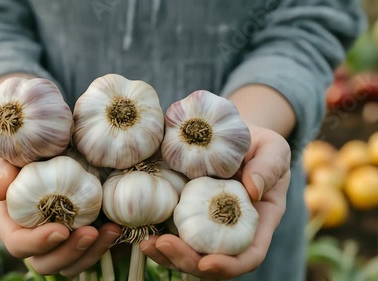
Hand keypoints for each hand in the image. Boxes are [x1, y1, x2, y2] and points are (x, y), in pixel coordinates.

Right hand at [0, 134, 120, 276]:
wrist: (29, 142)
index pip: (18, 243)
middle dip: (69, 253)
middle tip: (90, 233)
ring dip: (91, 252)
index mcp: (8, 220)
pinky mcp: (75, 227)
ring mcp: (54, 233)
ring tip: (110, 231)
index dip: (37, 243)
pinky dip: (103, 243)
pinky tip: (115, 225)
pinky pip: (88, 248)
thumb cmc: (7, 148)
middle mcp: (30, 233)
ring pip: (69, 262)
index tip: (60, 230)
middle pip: (45, 262)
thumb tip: (2, 189)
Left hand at [140, 125, 290, 279]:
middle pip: (211, 260)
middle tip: (163, 245)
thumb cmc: (259, 144)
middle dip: (187, 260)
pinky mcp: (185, 212)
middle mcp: (230, 230)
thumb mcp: (273, 149)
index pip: (249, 255)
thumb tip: (253, 190)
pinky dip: (157, 235)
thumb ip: (269, 167)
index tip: (207, 263)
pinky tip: (141, 231)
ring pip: (188, 252)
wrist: (229, 135)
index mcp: (257, 222)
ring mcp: (206, 224)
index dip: (229, 265)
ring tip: (148, 244)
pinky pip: (172, 231)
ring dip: (166, 255)